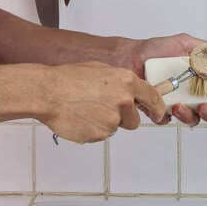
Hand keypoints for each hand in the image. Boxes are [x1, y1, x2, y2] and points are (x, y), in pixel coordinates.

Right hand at [37, 62, 165, 142]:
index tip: (158, 114)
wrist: (47, 92)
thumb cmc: (69, 78)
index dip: (157, 108)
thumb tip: (131, 92)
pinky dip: (93, 130)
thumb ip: (121, 83)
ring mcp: (112, 120)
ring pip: (116, 127)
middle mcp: (124, 101)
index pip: (152, 98)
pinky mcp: (100, 134)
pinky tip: (80, 118)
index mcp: (126, 82)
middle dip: (122, 117)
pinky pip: (101, 135)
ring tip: (86, 110)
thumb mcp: (102, 70)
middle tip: (101, 108)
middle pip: (134, 120)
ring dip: (105, 123)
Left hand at [131, 33, 206, 125]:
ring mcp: (177, 102)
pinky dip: (169, 116)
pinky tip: (165, 107)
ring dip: (190, 116)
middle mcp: (191, 92)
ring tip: (180, 107)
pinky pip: (168, 120)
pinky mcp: (160, 110)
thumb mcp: (184, 44)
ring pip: (193, 118)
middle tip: (205, 106)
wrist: (128, 58)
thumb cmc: (154, 50)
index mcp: (200, 77)